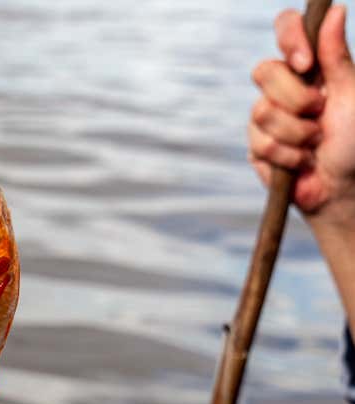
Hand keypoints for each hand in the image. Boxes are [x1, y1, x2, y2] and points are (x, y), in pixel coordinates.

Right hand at [249, 5, 354, 227]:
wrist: (343, 189)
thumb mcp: (352, 94)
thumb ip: (337, 56)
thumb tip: (333, 11)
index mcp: (308, 67)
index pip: (285, 29)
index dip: (288, 39)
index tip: (305, 63)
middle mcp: (282, 87)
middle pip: (264, 71)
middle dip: (296, 99)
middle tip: (320, 115)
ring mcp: (265, 116)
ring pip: (261, 111)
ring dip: (296, 133)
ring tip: (314, 146)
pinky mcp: (255, 146)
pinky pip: (259, 142)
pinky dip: (287, 155)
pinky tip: (301, 163)